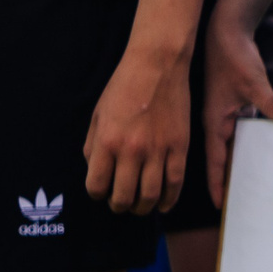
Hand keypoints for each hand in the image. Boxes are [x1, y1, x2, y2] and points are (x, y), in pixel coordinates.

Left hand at [84, 47, 188, 215]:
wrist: (157, 65)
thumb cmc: (123, 86)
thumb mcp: (97, 115)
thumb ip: (92, 146)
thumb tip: (97, 171)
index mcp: (107, 142)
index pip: (97, 186)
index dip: (97, 194)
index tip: (102, 191)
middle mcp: (131, 150)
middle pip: (123, 198)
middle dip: (119, 206)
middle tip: (120, 202)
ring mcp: (158, 150)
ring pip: (150, 195)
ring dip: (143, 207)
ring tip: (140, 205)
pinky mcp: (180, 146)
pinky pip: (175, 182)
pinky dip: (169, 200)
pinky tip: (164, 205)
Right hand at [203, 22, 272, 208]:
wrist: (226, 32)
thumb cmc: (235, 57)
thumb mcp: (253, 82)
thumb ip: (270, 101)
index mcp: (214, 121)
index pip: (214, 160)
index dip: (216, 183)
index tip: (218, 205)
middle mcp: (217, 121)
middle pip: (221, 156)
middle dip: (227, 178)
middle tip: (236, 201)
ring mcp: (224, 113)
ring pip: (230, 144)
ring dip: (236, 160)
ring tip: (245, 182)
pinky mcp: (233, 104)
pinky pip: (238, 130)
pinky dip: (245, 142)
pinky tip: (257, 150)